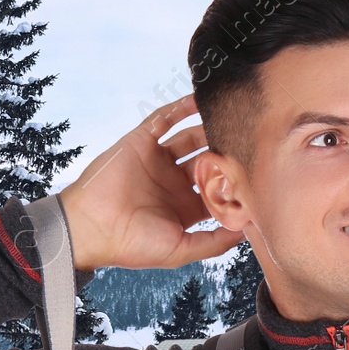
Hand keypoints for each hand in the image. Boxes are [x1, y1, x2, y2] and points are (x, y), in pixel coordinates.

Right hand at [57, 95, 241, 272]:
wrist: (89, 228)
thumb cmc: (131, 245)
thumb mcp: (180, 250)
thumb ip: (213, 242)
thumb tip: (247, 231)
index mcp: (185, 207)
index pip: (217, 189)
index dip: (236, 182)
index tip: (259, 174)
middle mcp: (173, 181)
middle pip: (208, 159)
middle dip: (226, 151)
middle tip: (249, 139)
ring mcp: (157, 160)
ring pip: (190, 136)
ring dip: (209, 127)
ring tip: (231, 116)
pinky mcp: (141, 141)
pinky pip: (164, 118)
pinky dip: (181, 107)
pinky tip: (201, 99)